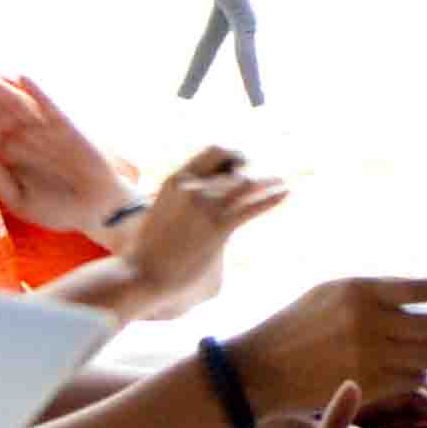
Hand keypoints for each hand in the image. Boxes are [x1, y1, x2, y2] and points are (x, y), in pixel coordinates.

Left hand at [0, 63, 132, 235]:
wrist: (97, 210)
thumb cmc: (59, 209)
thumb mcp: (22, 204)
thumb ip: (1, 184)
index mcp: (11, 156)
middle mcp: (25, 140)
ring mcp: (46, 132)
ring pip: (19, 105)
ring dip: (1, 91)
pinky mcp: (67, 128)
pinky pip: (49, 106)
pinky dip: (37, 92)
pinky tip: (20, 78)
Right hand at [105, 146, 288, 324]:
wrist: (140, 275)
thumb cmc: (148, 256)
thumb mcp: (165, 218)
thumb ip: (185, 210)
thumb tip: (203, 221)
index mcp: (176, 180)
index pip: (214, 152)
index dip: (234, 155)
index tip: (245, 165)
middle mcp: (192, 186)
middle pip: (233, 162)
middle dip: (252, 167)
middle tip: (265, 177)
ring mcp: (205, 205)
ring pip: (246, 182)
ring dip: (267, 181)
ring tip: (281, 183)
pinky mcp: (217, 227)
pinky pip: (252, 207)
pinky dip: (272, 197)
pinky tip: (286, 193)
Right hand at [229, 278, 426, 421]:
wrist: (262, 368)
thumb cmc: (299, 324)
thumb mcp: (333, 292)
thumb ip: (380, 289)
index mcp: (362, 289)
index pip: (426, 287)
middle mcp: (370, 321)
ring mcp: (371, 355)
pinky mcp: (369, 385)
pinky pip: (414, 380)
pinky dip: (422, 375)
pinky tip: (418, 371)